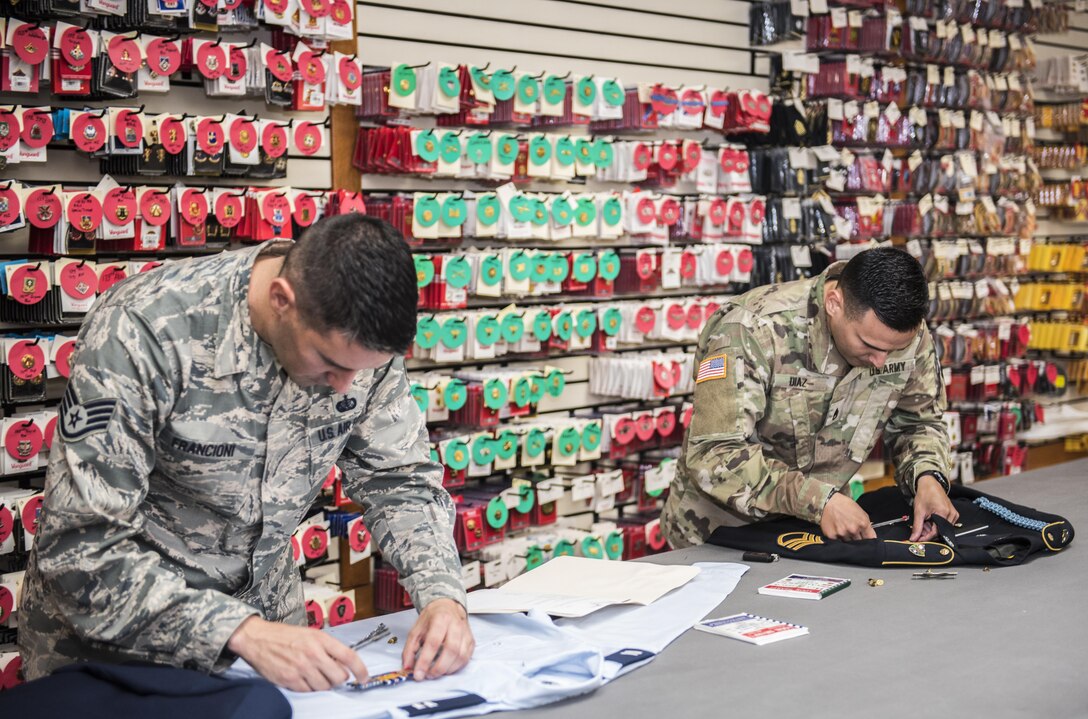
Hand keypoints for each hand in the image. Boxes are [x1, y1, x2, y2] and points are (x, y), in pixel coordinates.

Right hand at [226, 616, 368, 692]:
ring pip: (324, 686)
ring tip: (315, 674)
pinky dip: (309, 688)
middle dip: (339, 678)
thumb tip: (343, 664)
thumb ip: (327, 647)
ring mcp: (301, 668)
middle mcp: (313, 654)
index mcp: (320, 639)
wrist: (257, 638)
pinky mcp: (290, 680)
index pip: (349, 656)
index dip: (360, 669)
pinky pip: (308, 691)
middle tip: (333, 674)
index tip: (364, 677)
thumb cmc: (284, 635)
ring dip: (324, 684)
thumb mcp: (310, 634)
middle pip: (339, 676)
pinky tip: (303, 678)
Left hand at [402, 598, 474, 680]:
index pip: (433, 642)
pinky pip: (466, 658)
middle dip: (438, 668)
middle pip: (451, 650)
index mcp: (440, 619)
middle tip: (428, 675)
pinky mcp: (471, 641)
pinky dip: (455, 667)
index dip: (425, 660)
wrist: (446, 608)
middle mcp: (456, 625)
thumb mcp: (415, 631)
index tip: (418, 673)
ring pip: (461, 656)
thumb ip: (409, 650)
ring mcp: (465, 633)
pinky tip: (446, 668)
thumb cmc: (431, 619)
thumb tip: (407, 668)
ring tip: (435, 673)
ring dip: (447, 669)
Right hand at [820, 490, 875, 540]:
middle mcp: (853, 530)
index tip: (865, 538)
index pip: (870, 539)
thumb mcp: (861, 513)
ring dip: (847, 538)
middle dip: (857, 538)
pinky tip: (836, 529)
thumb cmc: (845, 506)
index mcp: (863, 524)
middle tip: (851, 530)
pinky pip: (837, 541)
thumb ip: (868, 526)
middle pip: (859, 543)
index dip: (868, 539)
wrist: (829, 502)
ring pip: (848, 543)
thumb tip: (871, 537)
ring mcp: (842, 533)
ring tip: (842, 528)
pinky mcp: (832, 536)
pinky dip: (838, 537)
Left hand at [910, 474, 959, 541]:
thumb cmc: (925, 494)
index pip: (936, 532)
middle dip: (928, 532)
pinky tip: (929, 520)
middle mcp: (951, 514)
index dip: (926, 537)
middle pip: (939, 531)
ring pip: (941, 528)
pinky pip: (944, 524)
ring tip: (924, 522)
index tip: (918, 539)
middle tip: (919, 530)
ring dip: (931, 528)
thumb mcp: (919, 511)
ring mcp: (953, 514)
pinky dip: (936, 524)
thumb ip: (917, 526)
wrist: (929, 484)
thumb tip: (914, 537)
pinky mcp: (953, 513)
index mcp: (943, 512)